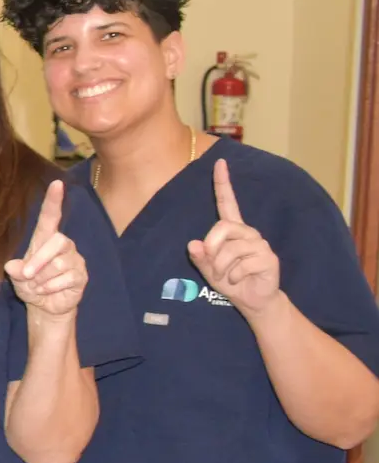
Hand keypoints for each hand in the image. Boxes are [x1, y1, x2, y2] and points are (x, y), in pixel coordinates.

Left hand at [4, 179, 86, 320]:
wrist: (45, 306)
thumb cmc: (31, 285)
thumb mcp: (17, 278)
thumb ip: (15, 271)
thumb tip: (12, 267)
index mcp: (45, 240)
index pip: (50, 217)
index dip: (53, 201)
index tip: (56, 183)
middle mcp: (63, 245)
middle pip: (57, 241)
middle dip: (39, 260)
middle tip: (27, 276)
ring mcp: (74, 259)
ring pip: (60, 264)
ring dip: (43, 279)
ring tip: (38, 286)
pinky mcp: (81, 275)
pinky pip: (67, 278)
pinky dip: (51, 288)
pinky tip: (48, 291)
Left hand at [188, 158, 282, 314]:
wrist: (252, 300)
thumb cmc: (230, 280)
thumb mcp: (208, 269)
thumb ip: (200, 257)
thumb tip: (193, 244)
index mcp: (232, 230)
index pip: (227, 202)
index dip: (223, 183)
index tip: (219, 163)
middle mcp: (248, 232)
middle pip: (223, 227)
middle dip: (211, 247)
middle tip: (212, 264)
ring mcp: (260, 244)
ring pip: (231, 249)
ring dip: (222, 268)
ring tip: (227, 277)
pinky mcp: (269, 258)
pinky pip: (243, 265)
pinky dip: (234, 276)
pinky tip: (240, 280)